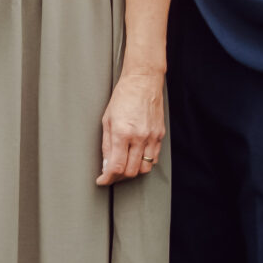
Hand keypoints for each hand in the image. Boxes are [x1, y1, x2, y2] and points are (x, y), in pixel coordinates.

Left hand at [96, 69, 164, 186]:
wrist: (143, 82)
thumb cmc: (123, 97)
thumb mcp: (107, 120)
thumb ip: (106, 145)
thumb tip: (106, 164)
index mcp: (122, 133)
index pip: (116, 166)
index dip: (108, 178)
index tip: (102, 180)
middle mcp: (139, 137)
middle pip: (131, 171)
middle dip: (119, 177)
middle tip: (111, 174)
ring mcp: (152, 137)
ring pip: (145, 168)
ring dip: (133, 172)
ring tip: (123, 167)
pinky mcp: (160, 135)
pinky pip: (154, 158)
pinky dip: (144, 162)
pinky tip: (136, 158)